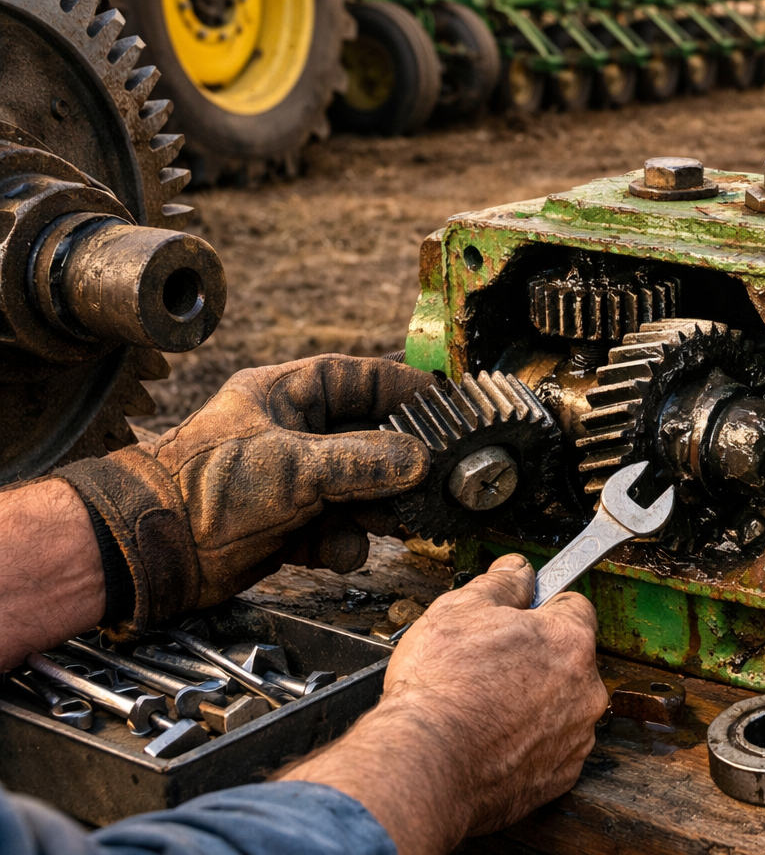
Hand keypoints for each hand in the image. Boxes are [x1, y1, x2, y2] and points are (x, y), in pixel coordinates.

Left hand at [55, 355, 435, 634]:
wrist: (153, 553)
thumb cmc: (203, 491)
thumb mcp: (297, 468)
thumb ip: (365, 463)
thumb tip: (420, 460)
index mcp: (285, 396)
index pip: (359, 379)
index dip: (403, 391)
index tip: (443, 406)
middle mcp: (291, 434)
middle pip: (367, 441)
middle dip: (397, 467)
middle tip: (431, 482)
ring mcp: (290, 480)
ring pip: (358, 489)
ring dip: (375, 511)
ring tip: (391, 524)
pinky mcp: (288, 524)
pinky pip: (336, 528)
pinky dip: (341, 543)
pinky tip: (333, 550)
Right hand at [281, 553, 608, 854]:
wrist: (422, 765)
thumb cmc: (440, 689)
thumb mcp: (460, 609)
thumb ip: (501, 582)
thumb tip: (518, 569)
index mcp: (570, 642)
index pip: (575, 606)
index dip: (542, 606)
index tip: (520, 615)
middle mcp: (586, 692)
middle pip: (570, 660)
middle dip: (537, 658)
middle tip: (489, 664)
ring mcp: (575, 739)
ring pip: (561, 706)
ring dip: (534, 703)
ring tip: (484, 705)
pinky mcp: (558, 779)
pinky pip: (549, 749)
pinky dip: (525, 743)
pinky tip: (489, 738)